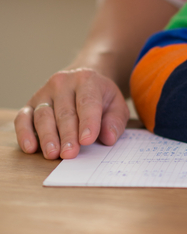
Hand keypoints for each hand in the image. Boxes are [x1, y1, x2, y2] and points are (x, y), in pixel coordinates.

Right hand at [14, 69, 129, 159]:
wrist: (82, 80)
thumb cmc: (100, 97)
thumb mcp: (116, 104)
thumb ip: (115, 120)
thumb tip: (108, 138)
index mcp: (87, 80)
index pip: (87, 102)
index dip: (88, 122)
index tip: (87, 140)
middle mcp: (63, 83)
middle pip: (64, 112)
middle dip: (67, 135)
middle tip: (69, 154)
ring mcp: (44, 93)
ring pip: (43, 115)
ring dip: (47, 136)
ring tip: (52, 154)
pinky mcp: (30, 104)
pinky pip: (23, 118)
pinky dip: (24, 133)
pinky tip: (30, 147)